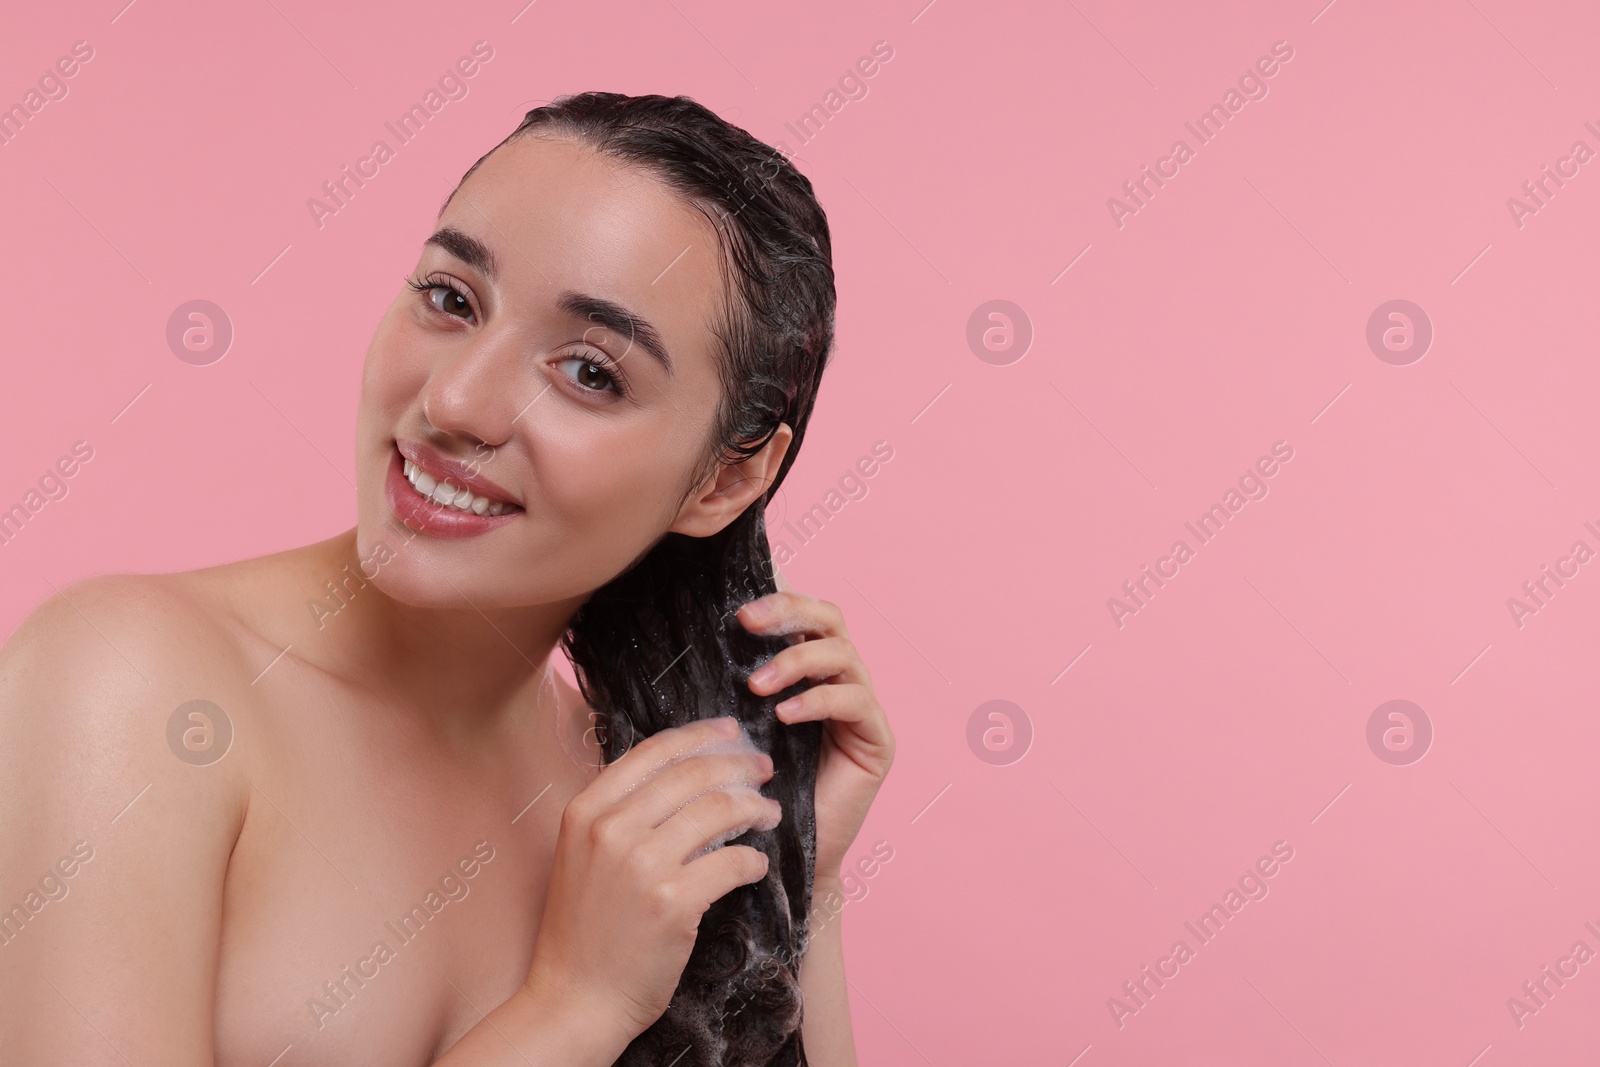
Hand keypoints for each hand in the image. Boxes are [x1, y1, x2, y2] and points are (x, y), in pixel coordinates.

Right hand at [522, 717, 780, 1042]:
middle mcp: (611, 830)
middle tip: (763, 769)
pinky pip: (732, 862)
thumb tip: (681, 771)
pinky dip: (752, 860)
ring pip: (719, 811)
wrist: (576, 998)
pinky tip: (756, 864)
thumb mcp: (583, 853)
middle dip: (738, 765)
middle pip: (693, 774)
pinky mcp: (674, 903)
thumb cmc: (585, 927)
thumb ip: (621, 811)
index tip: (731, 731)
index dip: (701, 735)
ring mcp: (642, 865)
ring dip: (754, 808)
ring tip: (767, 814)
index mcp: (586, 810)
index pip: (654, 751)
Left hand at [737, 579, 895, 883]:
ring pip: (844, 655)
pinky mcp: (878, 741)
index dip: (779, 604)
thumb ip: (731, 688)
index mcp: (808, 673)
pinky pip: (856, 702)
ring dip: (797, 661)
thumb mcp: (736, 728)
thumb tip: (697, 643)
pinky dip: (819, 701)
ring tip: (758, 686)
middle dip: (790, 614)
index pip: (805, 618)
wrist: (780, 855)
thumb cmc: (753, 792)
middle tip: (749, 624)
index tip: (738, 614)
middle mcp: (840, 683)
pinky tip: (786, 716)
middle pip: (832, 620)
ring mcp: (862, 711)